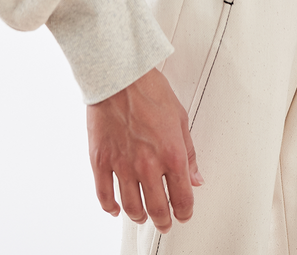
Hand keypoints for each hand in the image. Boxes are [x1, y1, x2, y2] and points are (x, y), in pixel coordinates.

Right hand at [87, 66, 203, 233]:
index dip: (185, 212)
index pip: (183, 198)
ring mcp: (122, 165)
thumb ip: (189, 152)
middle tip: (164, 222)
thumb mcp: (180, 118)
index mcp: (171, 154)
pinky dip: (110, 207)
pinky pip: (104, 195)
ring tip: (142, 215)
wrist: (119, 74)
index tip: (183, 213)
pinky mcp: (101, 160)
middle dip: (164, 221)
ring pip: (132, 207)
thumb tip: (196, 177)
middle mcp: (148, 165)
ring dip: (139, 216)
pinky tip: (115, 208)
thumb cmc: (149, 89)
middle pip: (158, 209)